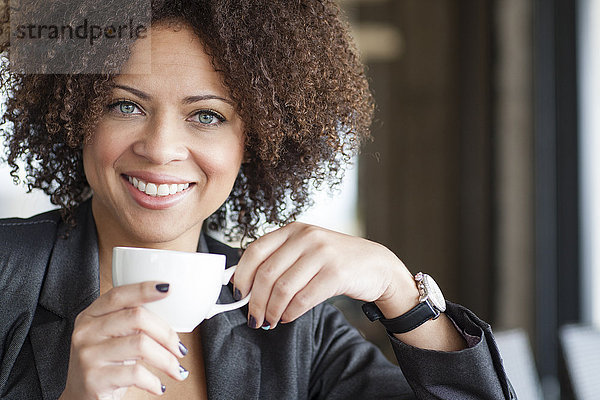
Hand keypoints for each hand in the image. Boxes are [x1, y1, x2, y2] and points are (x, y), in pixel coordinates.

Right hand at [60, 282, 187, 399]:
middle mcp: (86, 331)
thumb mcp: (112, 337)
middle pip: (136, 317)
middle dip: (166, 333)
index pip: (118, 295)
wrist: (80, 399)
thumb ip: (131, 321)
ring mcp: (88, 355)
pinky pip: (136, 373)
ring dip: (167, 360)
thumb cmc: (105, 365)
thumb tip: (172, 313)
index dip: (144, 289)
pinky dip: (154, 381)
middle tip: (179, 348)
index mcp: (91, 315)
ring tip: (175, 369)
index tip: (169, 289)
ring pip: (141, 344)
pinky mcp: (94, 379)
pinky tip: (159, 386)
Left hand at [233, 222, 416, 328]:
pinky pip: (303, 299)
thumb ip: (279, 259)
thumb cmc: (335, 260)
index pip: (255, 250)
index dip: (242, 275)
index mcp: (293, 229)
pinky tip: (287, 317)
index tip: (237, 294)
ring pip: (283, 289)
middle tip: (253, 318)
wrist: (377, 265)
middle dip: (255, 301)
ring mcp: (322, 254)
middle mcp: (306, 237)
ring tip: (269, 321)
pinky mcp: (336, 273)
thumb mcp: (306, 249)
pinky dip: (290, 313)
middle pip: (266, 274)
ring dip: (271, 310)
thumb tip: (244, 284)